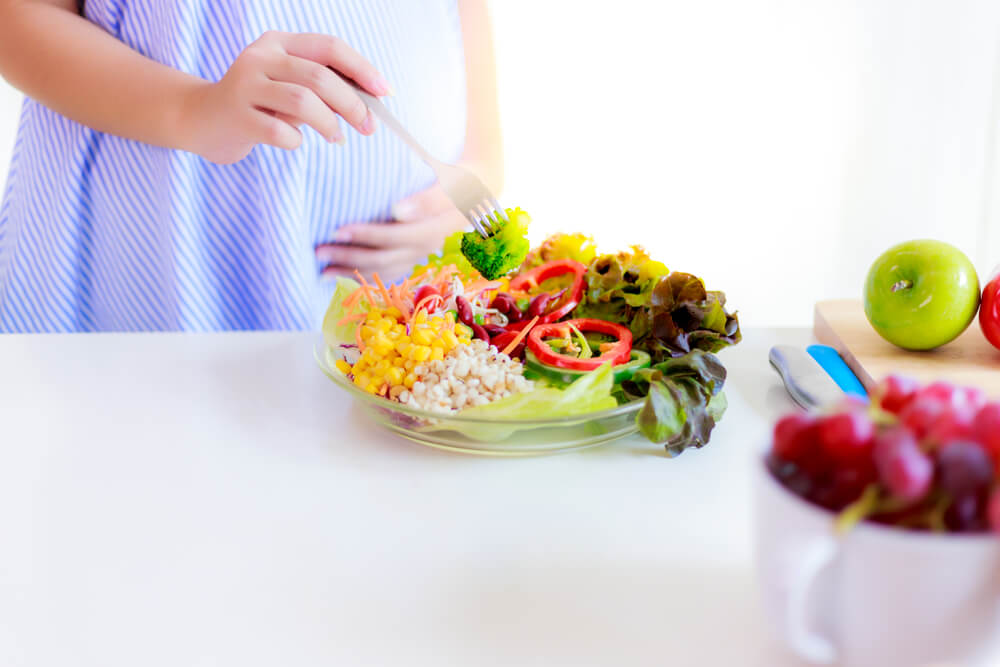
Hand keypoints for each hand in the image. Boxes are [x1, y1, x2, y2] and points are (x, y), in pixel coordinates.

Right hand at [179, 31, 390, 163]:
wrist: (204, 120)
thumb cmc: (261, 105)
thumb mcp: (290, 87)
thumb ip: (324, 89)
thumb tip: (371, 104)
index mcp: (279, 43)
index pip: (329, 47)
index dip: (362, 69)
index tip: (385, 92)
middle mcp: (260, 57)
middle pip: (320, 76)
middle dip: (352, 104)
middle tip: (367, 126)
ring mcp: (244, 84)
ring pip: (303, 101)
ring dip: (329, 123)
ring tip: (335, 137)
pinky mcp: (236, 114)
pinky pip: (280, 131)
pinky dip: (297, 140)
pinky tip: (294, 141)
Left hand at [316, 184, 468, 282]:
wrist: (474, 189)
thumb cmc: (458, 179)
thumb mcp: (452, 182)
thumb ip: (430, 198)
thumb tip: (398, 212)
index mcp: (436, 228)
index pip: (397, 237)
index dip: (366, 236)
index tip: (337, 229)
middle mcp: (428, 248)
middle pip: (385, 258)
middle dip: (350, 257)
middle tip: (319, 251)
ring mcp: (419, 255)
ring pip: (383, 270)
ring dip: (351, 271)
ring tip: (322, 268)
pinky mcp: (412, 257)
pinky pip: (387, 272)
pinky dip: (363, 274)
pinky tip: (341, 274)